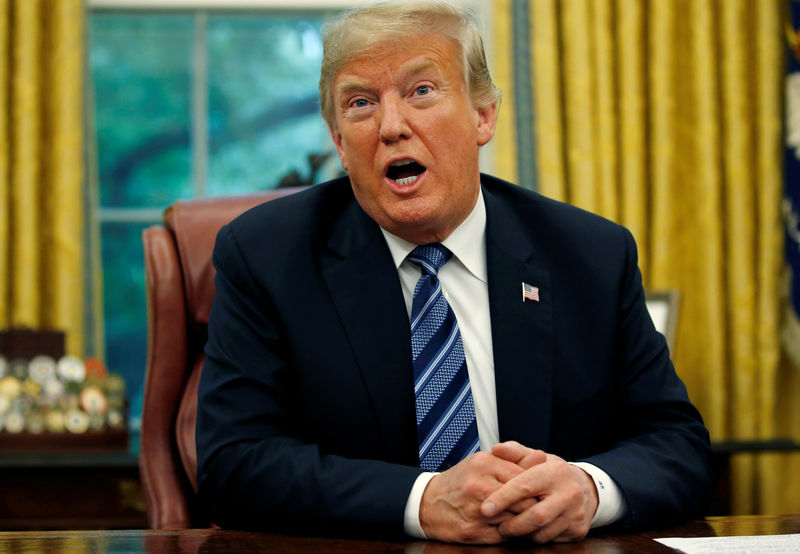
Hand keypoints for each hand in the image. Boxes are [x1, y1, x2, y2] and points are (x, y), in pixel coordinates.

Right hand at [418, 450, 543, 543]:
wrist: (428, 503)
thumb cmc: (461, 482)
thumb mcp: (484, 462)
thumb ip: (514, 460)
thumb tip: (542, 456)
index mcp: (484, 464)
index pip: (524, 478)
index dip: (535, 488)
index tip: (540, 492)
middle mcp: (479, 486)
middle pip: (523, 501)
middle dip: (533, 507)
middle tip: (538, 508)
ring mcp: (475, 511)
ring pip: (515, 520)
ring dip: (522, 521)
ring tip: (523, 518)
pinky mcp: (473, 532)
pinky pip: (504, 535)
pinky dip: (510, 533)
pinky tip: (508, 527)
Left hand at [480, 442, 597, 542]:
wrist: (585, 487)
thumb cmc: (551, 472)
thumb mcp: (535, 458)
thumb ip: (515, 452)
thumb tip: (496, 449)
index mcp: (555, 472)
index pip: (525, 486)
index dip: (502, 498)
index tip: (485, 508)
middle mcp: (569, 492)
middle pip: (537, 516)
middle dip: (513, 524)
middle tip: (498, 525)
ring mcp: (576, 513)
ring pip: (543, 533)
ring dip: (522, 534)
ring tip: (509, 529)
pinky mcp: (578, 530)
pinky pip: (551, 540)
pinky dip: (535, 538)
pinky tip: (526, 532)